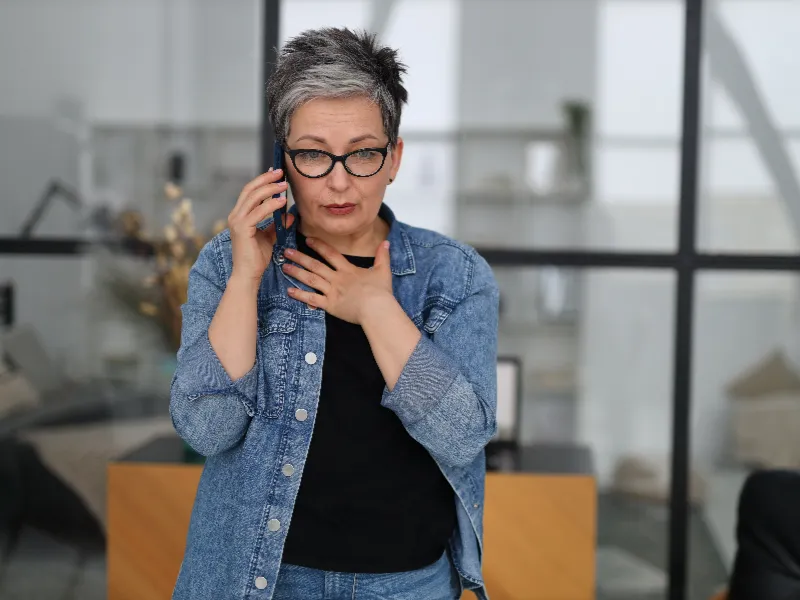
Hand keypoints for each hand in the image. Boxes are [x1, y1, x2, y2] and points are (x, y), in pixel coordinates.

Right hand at [227, 169, 294, 284]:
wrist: (248, 274)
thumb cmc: (256, 258)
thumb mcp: (269, 237)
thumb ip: (276, 225)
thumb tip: (288, 215)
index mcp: (239, 216)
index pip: (249, 192)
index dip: (262, 181)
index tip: (275, 173)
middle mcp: (235, 215)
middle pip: (250, 189)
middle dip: (266, 179)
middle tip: (280, 173)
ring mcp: (237, 221)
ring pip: (253, 197)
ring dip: (270, 189)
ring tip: (284, 185)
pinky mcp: (242, 228)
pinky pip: (258, 211)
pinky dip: (271, 204)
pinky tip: (282, 202)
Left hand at [282, 238, 392, 323]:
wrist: (376, 309)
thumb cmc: (381, 292)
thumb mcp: (383, 271)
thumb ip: (382, 256)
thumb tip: (386, 242)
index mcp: (348, 270)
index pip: (330, 254)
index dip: (319, 246)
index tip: (308, 239)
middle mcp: (337, 278)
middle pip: (315, 265)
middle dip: (300, 257)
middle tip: (286, 252)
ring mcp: (332, 291)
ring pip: (311, 280)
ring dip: (297, 272)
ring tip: (284, 267)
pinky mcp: (330, 305)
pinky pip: (312, 299)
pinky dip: (300, 295)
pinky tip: (289, 291)